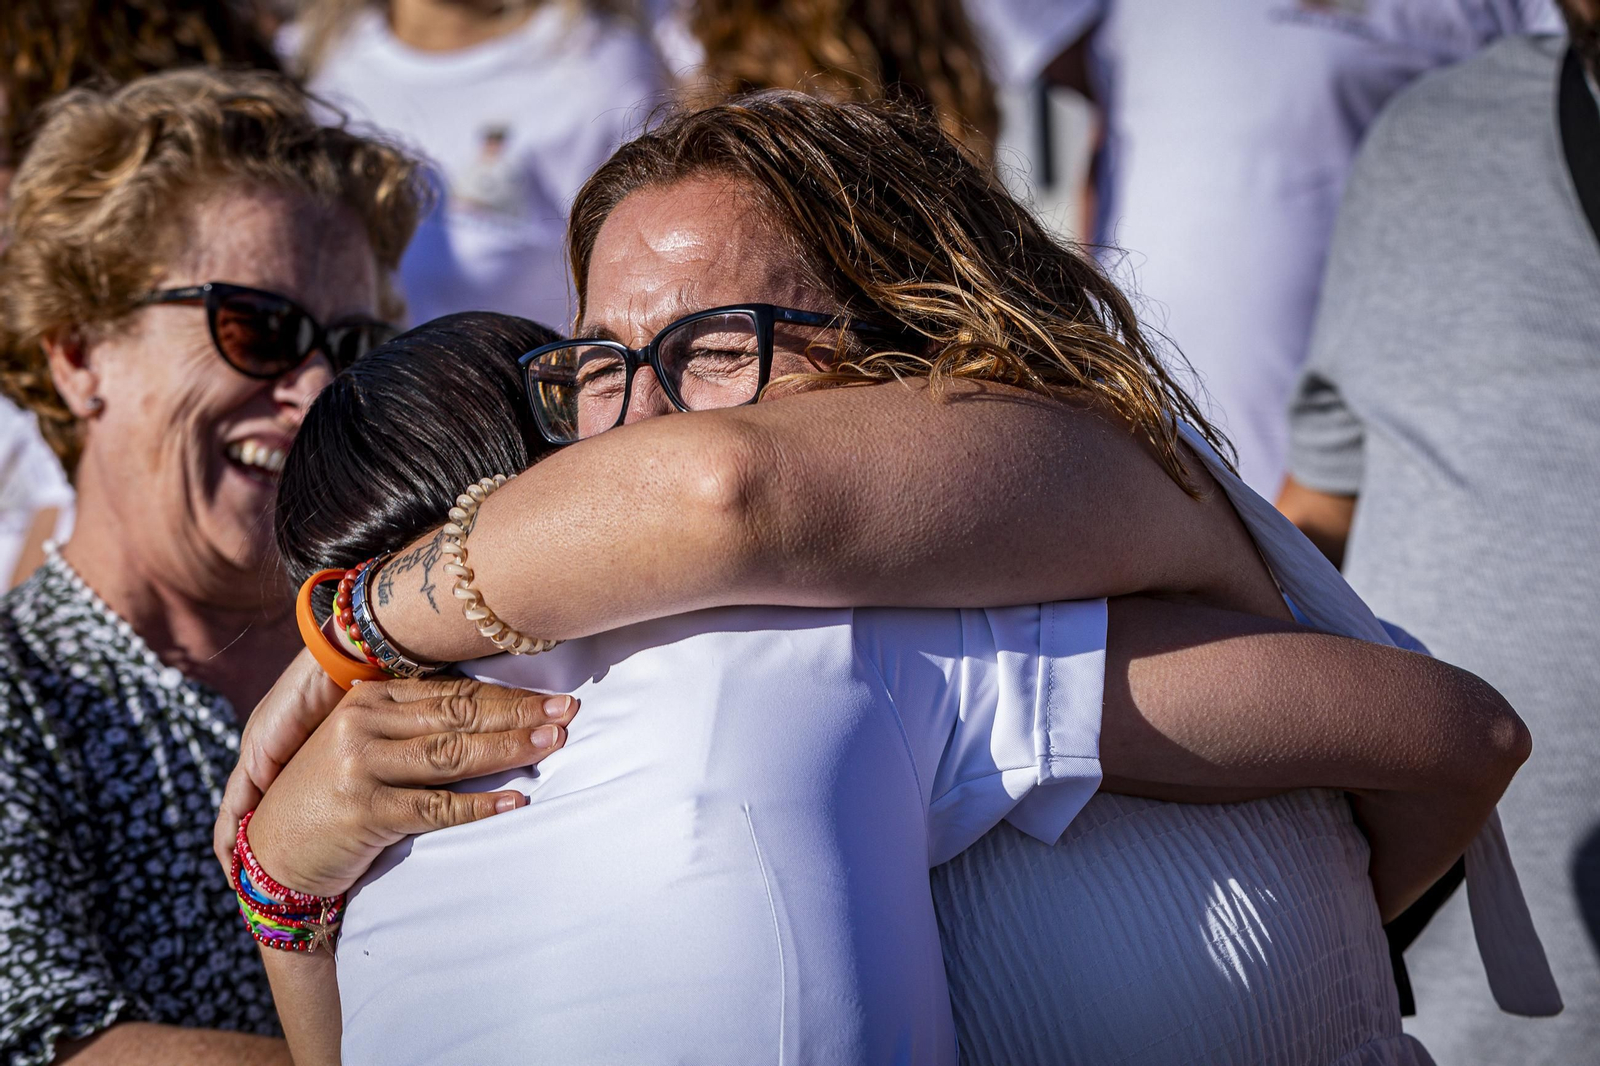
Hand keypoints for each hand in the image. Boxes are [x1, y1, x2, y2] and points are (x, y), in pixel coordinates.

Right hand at [218, 672, 577, 896]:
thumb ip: (413, 725)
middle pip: (458, 715)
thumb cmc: (331, 795)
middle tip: (568, 711)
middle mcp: (362, 724)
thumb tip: (494, 713)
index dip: (508, 694)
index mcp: (368, 700)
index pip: (452, 693)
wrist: (274, 853)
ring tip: (554, 743)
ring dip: (509, 748)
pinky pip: (435, 807)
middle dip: (519, 713)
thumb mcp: (364, 747)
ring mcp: (360, 766)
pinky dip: (479, 804)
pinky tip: (515, 800)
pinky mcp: (363, 811)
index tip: (554, 696)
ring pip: (452, 753)